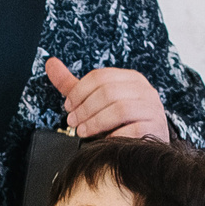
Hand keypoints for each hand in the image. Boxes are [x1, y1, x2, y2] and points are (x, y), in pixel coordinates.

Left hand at [44, 57, 168, 140]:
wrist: (148, 142)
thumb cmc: (119, 120)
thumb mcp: (95, 100)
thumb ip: (73, 85)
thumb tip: (50, 63)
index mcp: (130, 78)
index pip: (100, 77)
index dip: (79, 92)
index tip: (68, 107)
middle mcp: (144, 90)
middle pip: (108, 92)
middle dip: (85, 108)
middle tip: (72, 122)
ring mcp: (152, 108)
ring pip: (120, 109)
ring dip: (96, 122)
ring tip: (83, 132)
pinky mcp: (154, 128)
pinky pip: (132, 130)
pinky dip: (114, 136)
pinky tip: (104, 141)